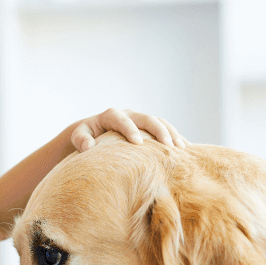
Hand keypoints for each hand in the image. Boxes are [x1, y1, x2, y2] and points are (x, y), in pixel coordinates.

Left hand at [71, 108, 187, 151]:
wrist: (93, 133)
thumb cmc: (85, 137)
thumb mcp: (79, 136)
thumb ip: (81, 139)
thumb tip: (89, 147)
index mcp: (111, 115)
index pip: (123, 120)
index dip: (131, 130)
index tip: (138, 144)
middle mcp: (129, 114)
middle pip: (147, 119)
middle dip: (159, 132)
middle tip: (169, 147)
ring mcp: (141, 120)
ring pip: (160, 123)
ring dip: (172, 134)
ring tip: (181, 149)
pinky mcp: (148, 128)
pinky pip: (165, 130)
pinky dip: (175, 138)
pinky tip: (185, 150)